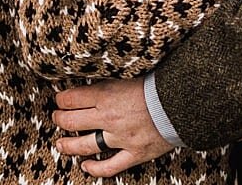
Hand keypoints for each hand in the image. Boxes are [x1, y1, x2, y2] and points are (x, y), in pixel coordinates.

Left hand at [52, 78, 173, 176]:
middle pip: (71, 122)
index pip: (71, 99)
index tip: (59, 99)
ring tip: (60, 144)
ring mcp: (121, 138)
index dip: (61, 99)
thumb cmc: (159, 83)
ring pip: (85, 145)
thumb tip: (93, 77)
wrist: (185, 101)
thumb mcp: (130, 72)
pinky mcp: (135, 153)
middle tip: (56, 117)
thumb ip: (110, 79)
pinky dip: (95, 169)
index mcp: (106, 94)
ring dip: (69, 145)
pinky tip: (85, 166)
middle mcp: (109, 117)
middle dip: (59, 119)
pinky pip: (110, 166)